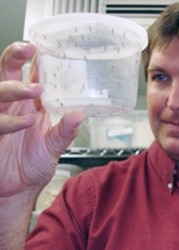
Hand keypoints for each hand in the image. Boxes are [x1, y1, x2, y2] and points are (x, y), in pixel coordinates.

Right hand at [0, 42, 83, 196]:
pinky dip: (11, 121)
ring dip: (14, 89)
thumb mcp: (54, 146)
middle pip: (7, 75)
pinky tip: (27, 121)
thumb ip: (65, 130)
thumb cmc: (34, 165)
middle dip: (14, 58)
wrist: (19, 190)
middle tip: (28, 49)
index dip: (32, 60)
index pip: (29, 77)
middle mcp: (13, 109)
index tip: (41, 46)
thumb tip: (79, 114)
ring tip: (35, 90)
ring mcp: (0, 120)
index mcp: (30, 107)